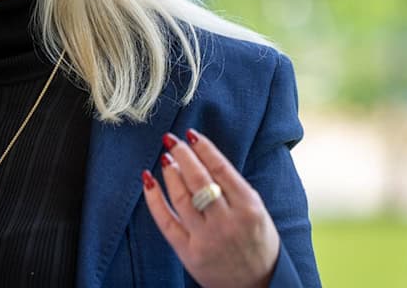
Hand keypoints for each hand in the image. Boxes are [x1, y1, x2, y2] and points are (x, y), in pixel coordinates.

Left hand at [142, 129, 279, 287]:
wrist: (258, 285)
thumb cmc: (257, 242)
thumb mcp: (258, 212)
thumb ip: (234, 188)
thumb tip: (202, 157)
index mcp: (249, 208)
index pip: (221, 169)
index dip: (204, 149)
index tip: (191, 134)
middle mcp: (227, 222)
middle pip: (199, 180)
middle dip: (183, 156)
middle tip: (172, 141)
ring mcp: (206, 239)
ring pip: (181, 198)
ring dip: (170, 173)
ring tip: (165, 157)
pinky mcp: (189, 253)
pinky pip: (166, 222)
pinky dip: (154, 200)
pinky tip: (148, 181)